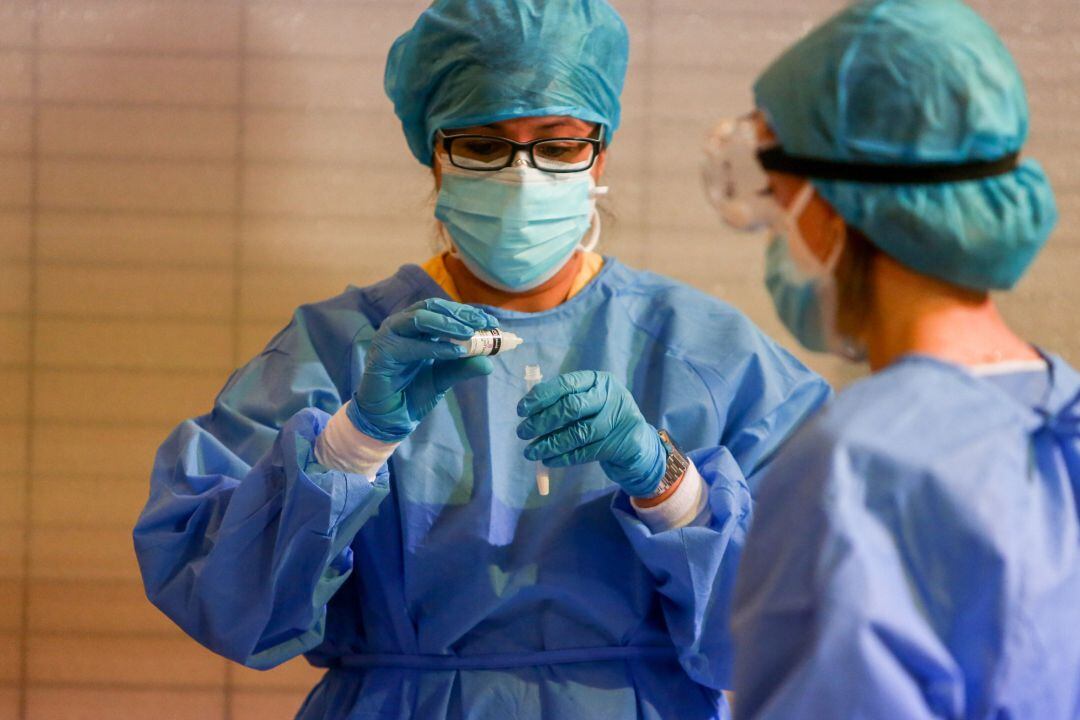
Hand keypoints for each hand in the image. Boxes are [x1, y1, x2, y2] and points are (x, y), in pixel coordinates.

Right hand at [351, 299, 496, 441]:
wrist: (390, 416)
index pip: (443, 310)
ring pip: (419, 318)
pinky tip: (456, 352)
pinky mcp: (383, 352)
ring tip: (469, 334)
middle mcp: (402, 325)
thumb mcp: (444, 377)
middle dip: (460, 314)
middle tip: (482, 323)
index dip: (467, 313)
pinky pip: (410, 345)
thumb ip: (462, 367)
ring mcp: (390, 335)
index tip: (491, 322)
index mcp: (416, 327)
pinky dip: (435, 347)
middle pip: (432, 307)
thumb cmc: (413, 392)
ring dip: (447, 324)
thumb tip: (489, 363)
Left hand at [516, 370, 666, 496]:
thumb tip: (528, 412)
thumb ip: (563, 400)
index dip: (541, 397)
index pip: (565, 385)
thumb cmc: (601, 414)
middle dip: (542, 421)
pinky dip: (564, 457)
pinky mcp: (618, 444)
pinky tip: (548, 460)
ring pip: (578, 433)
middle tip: (523, 432)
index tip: (522, 410)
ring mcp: (616, 421)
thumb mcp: (588, 399)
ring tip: (530, 452)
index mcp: (598, 380)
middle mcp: (609, 397)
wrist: (634, 438)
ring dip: (550, 444)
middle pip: (571, 408)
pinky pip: (585, 452)